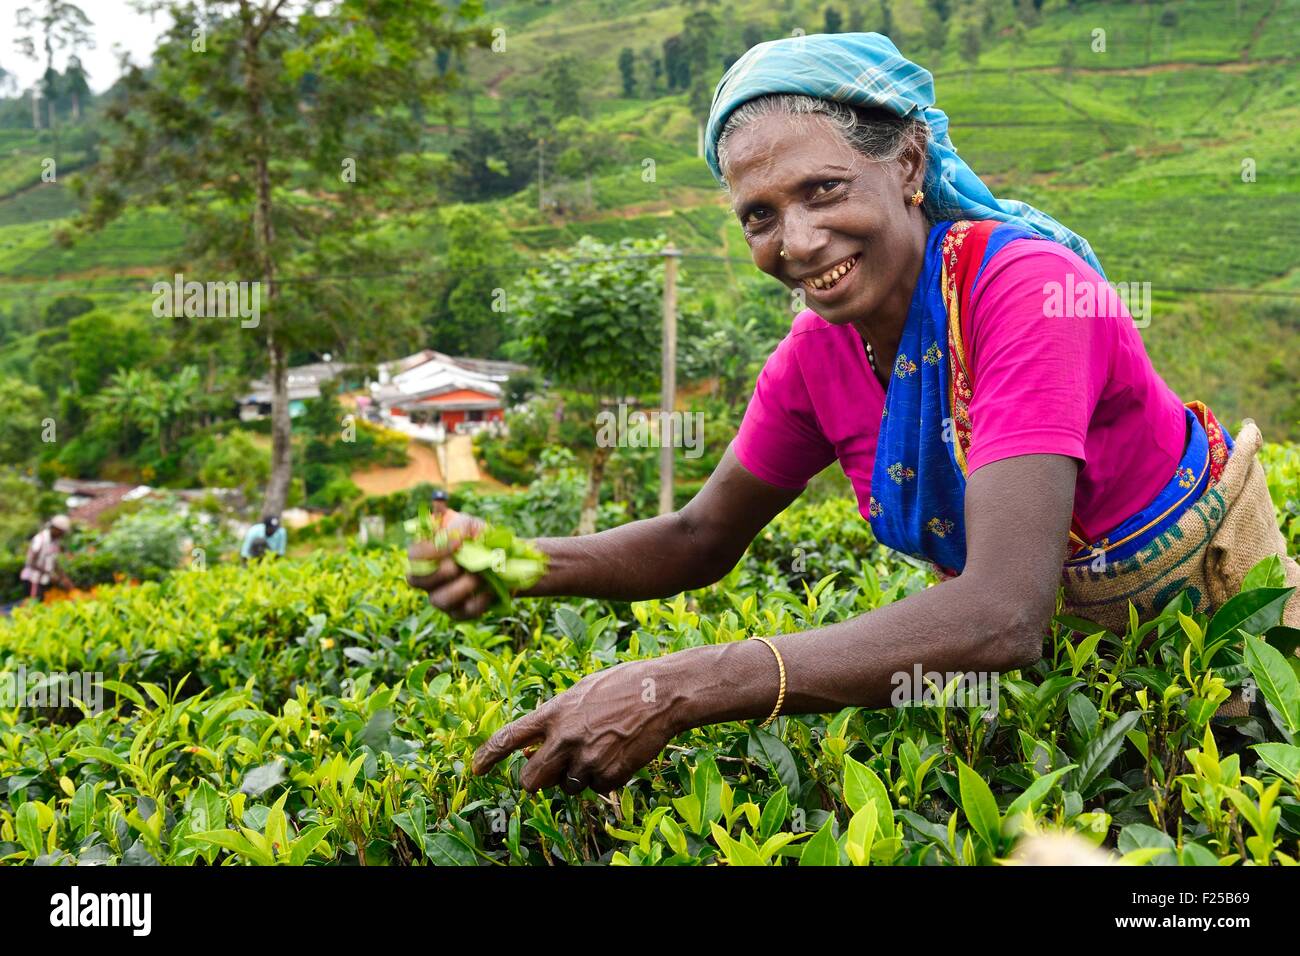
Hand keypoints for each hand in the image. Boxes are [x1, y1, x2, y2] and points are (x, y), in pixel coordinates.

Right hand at [406, 511, 490, 618]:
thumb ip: (460, 527)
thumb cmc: (477, 539)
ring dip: (462, 587)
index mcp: (425, 555)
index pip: (413, 556)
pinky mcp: (458, 612)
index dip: (432, 551)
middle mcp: (427, 579)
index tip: (458, 543)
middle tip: (462, 565)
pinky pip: (462, 613)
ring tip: (481, 577)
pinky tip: (490, 590)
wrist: (501, 559)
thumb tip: (457, 536)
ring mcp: (441, 597)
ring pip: (439, 600)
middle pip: (416, 581)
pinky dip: (478, 602)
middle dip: (442, 572)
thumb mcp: (470, 525)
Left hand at [472, 659, 681, 794]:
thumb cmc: (624, 685)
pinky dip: (605, 779)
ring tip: (602, 749)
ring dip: (578, 777)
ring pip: (566, 787)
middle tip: (552, 772)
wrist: (662, 693)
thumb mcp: (581, 691)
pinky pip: (596, 789)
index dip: (487, 756)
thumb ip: (558, 716)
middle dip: (537, 780)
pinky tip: (620, 754)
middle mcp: (564, 738)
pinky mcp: (609, 774)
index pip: (509, 737)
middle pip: (530, 780)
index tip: (476, 769)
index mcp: (554, 712)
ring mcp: (586, 759)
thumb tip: (540, 744)